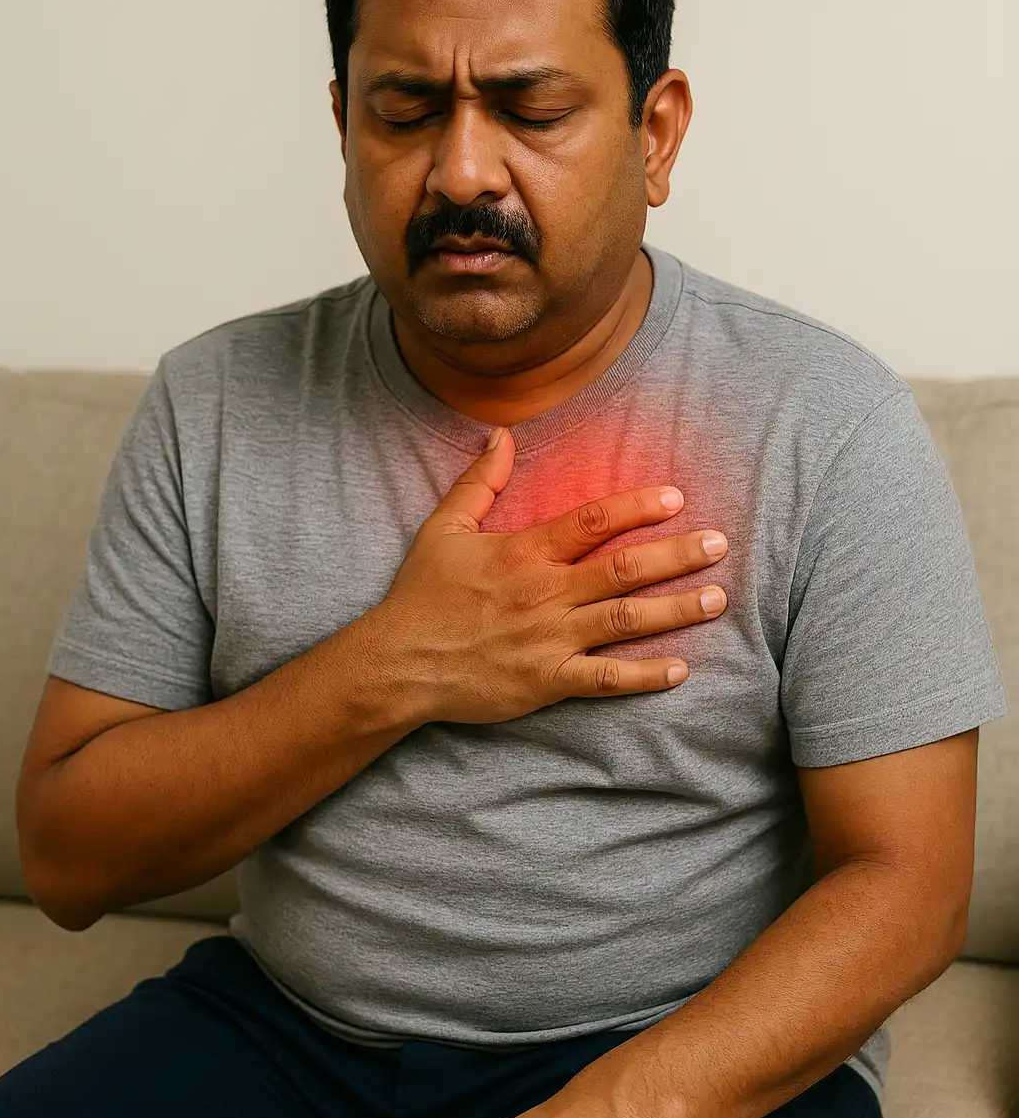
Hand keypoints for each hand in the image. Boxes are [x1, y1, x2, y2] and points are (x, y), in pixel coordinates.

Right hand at [374, 425, 729, 724]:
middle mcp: (546, 594)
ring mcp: (550, 640)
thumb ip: (480, 482)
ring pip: (626, 620)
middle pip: (624, 569)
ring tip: (716, 598)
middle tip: (719, 544)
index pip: (592, 522)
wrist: (397, 663)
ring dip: (676, 609)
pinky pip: (606, 678)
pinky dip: (645, 676)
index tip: (676, 497)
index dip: (637, 507)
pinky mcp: (548, 682)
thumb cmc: (421, 595)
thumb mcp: (444, 529)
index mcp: (525, 553)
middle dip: (677, 555)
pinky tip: (680, 668)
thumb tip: (501, 435)